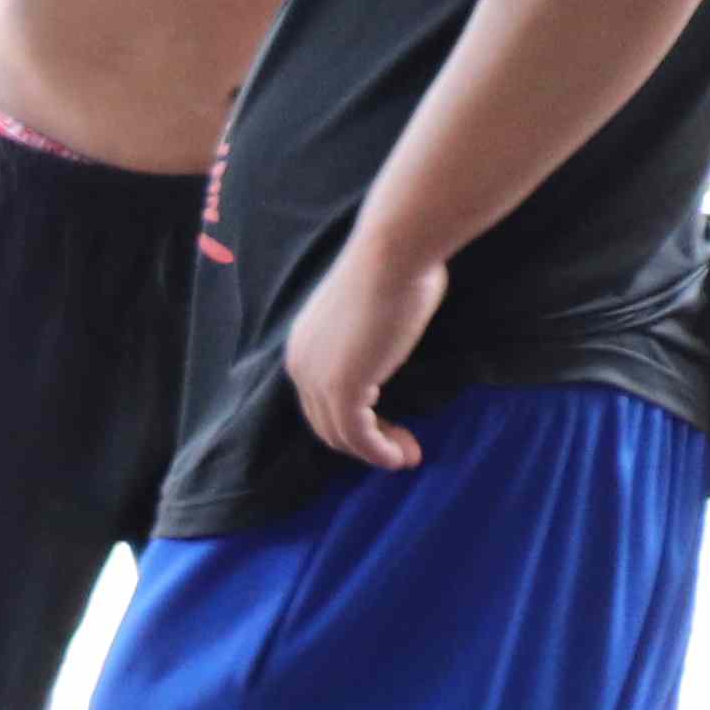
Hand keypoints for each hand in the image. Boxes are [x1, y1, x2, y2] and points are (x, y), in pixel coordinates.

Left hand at [286, 220, 447, 472]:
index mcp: (305, 345)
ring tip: (408, 458)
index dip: (358, 419)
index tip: (393, 428)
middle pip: (328, 421)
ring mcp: (316, 378)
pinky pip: (356, 434)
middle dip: (367, 441)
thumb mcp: (375, 306)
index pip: (323, 399)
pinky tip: (398, 458)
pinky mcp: (341, 388)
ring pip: (342, 434)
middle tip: (404, 451)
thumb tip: (391, 338)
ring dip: (376, 451)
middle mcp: (301, 364)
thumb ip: (373, 334)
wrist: (394, 251)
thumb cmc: (397, 265)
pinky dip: (377, 451)